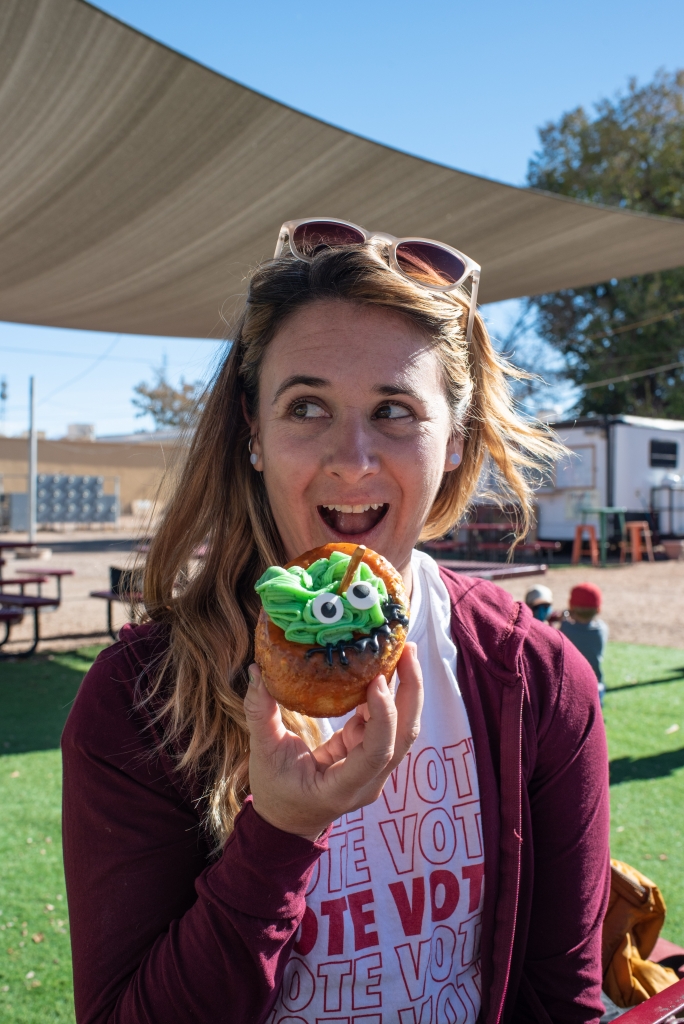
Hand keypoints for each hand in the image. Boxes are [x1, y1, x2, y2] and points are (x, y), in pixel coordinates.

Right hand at [244, 643, 422, 839]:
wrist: (288, 821)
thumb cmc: (276, 792)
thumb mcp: (264, 755)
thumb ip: (260, 714)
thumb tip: (257, 670)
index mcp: (343, 787)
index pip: (375, 753)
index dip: (383, 717)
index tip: (377, 681)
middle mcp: (369, 781)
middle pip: (403, 736)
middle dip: (410, 691)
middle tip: (407, 649)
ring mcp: (375, 770)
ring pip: (402, 729)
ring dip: (406, 690)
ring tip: (403, 651)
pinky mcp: (370, 755)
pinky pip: (386, 725)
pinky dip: (386, 697)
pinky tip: (379, 669)